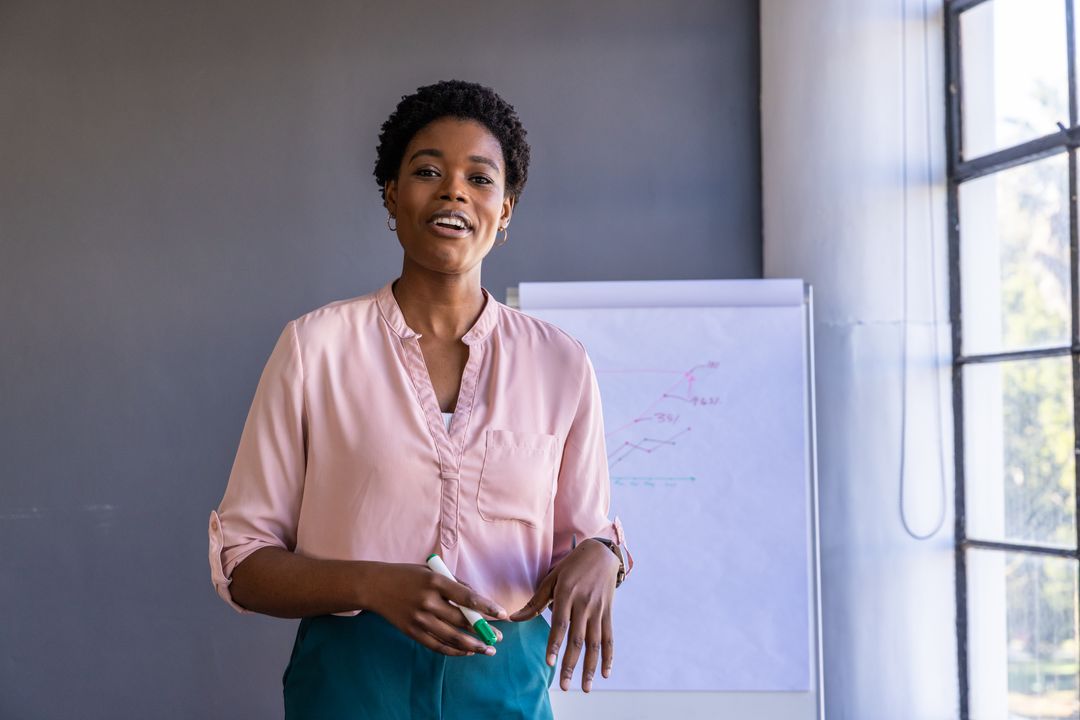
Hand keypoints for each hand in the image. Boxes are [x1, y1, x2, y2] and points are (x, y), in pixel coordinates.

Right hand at [366, 563, 507, 656]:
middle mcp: (428, 601)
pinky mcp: (412, 632)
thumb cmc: (408, 575)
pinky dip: (454, 651)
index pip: (467, 597)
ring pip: (452, 637)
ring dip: (473, 646)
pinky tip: (467, 652)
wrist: (376, 586)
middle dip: (483, 631)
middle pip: (462, 621)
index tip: (503, 614)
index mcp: (436, 582)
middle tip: (499, 638)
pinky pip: (437, 645)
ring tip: (488, 650)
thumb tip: (478, 600)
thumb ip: (455, 584)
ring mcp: (419, 619)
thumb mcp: (432, 572)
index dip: (487, 607)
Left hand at [509, 539, 619, 691]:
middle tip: (564, 686)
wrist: (601, 554)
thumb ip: (535, 602)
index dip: (554, 644)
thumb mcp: (551, 579)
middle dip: (571, 664)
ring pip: (595, 643)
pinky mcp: (608, 613)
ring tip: (586, 687)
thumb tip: (513, 618)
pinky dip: (609, 657)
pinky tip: (605, 673)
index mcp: (567, 594)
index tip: (550, 663)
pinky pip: (609, 638)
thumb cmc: (571, 567)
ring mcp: (598, 610)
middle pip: (577, 639)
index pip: (560, 624)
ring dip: (591, 667)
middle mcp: (584, 604)